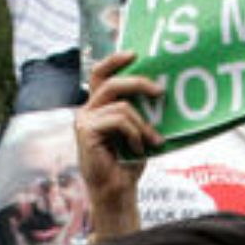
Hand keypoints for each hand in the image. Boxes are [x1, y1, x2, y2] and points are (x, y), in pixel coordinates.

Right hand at [76, 50, 162, 219]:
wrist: (116, 190)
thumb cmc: (127, 163)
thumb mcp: (136, 130)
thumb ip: (139, 110)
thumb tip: (159, 89)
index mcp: (96, 107)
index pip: (100, 74)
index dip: (114, 60)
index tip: (135, 53)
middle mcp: (86, 111)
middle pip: (111, 82)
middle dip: (138, 82)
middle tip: (160, 91)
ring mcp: (84, 120)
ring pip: (121, 105)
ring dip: (142, 124)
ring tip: (152, 140)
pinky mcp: (86, 131)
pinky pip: (119, 120)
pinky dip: (135, 133)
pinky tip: (138, 148)